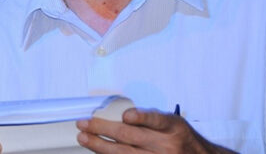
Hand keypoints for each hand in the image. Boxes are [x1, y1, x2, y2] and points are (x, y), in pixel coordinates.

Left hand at [75, 107, 237, 152]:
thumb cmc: (181, 139)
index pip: (156, 120)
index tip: (127, 115)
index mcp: (172, 127)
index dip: (141, 117)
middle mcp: (166, 145)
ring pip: (124, 153)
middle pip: (130, 137)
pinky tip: (98, 152)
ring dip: (100, 145)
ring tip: (84, 138)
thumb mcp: (173, 123)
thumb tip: (120, 116)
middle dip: (102, 129)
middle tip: (84, 124)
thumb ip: (150, 119)